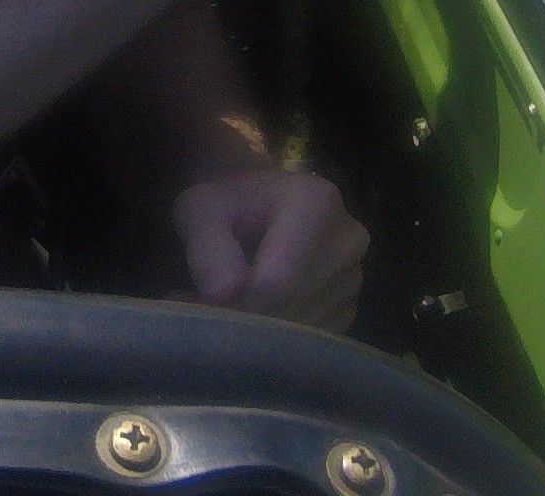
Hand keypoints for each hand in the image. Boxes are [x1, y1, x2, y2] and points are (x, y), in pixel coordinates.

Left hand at [174, 166, 365, 327]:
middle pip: (290, 307)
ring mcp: (353, 279)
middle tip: (193, 309)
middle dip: (237, 317)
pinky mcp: (348, 308)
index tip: (191, 303)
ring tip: (216, 307)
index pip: (277, 279)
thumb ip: (207, 247)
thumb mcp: (202, 209)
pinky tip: (248, 314)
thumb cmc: (227, 204)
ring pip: (299, 330)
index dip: (232, 303)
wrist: (257, 205)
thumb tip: (222, 295)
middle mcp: (347, 242)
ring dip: (253, 332)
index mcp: (317, 203)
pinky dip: (273, 340)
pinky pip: (308, 340)